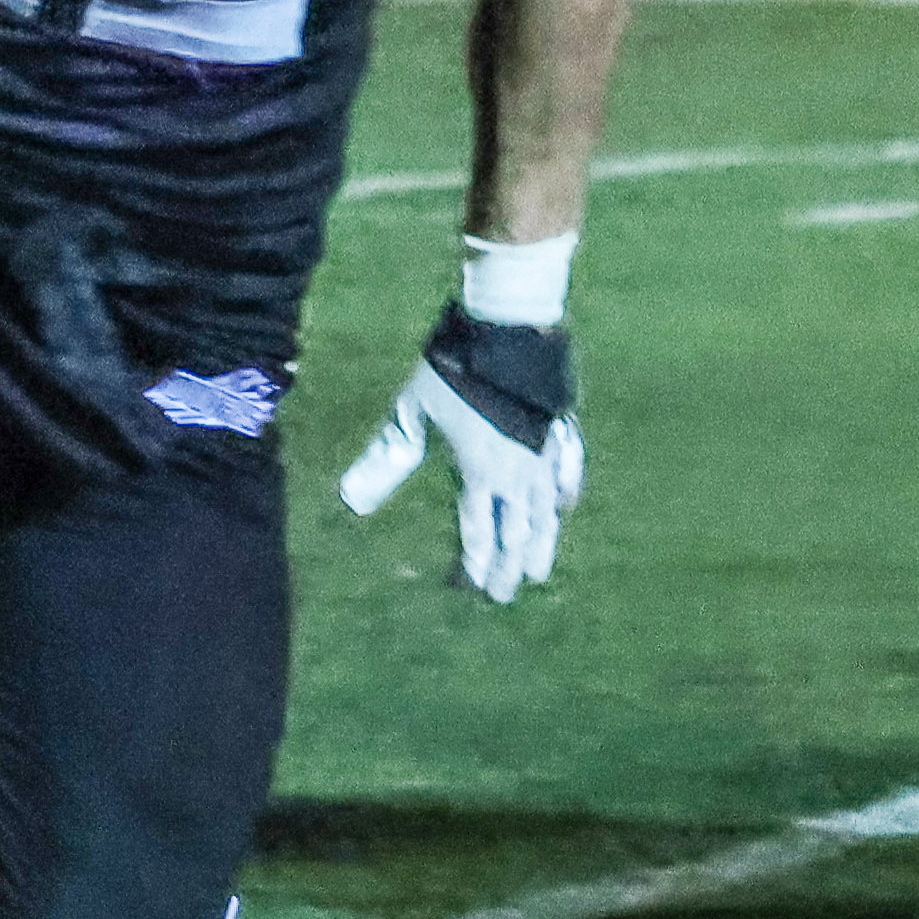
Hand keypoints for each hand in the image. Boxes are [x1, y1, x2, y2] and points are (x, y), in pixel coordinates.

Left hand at [336, 312, 582, 601]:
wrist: (509, 324)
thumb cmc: (454, 367)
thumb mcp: (413, 410)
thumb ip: (387, 456)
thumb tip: (350, 499)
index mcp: (479, 470)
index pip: (478, 529)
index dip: (475, 561)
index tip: (473, 587)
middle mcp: (516, 471)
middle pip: (515, 530)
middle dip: (508, 565)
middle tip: (503, 594)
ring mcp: (544, 451)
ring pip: (546, 510)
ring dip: (541, 542)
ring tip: (538, 570)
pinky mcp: (562, 428)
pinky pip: (568, 471)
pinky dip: (565, 494)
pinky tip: (565, 506)